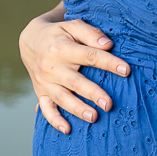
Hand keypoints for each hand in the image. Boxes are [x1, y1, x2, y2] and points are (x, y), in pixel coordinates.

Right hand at [19, 6, 130, 133]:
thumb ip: (90, 33)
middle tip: (109, 104)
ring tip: (94, 117)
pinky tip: (67, 129)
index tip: (126, 70)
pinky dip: (54, 120)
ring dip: (77, 109)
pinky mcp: (40, 92)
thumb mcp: (72, 25)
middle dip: (92, 93)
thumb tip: (108, 45)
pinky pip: (46, 108)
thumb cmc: (59, 33)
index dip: (108, 63)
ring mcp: (45, 82)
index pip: (89, 56)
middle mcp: (51, 66)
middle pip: (75, 82)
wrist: (30, 41)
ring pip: (61, 98)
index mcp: (61, 47)